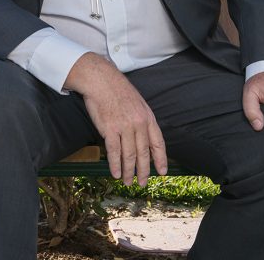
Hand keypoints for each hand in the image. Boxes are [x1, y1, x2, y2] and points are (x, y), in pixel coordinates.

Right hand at [63, 53, 167, 184]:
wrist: (101, 81)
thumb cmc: (118, 91)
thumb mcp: (138, 103)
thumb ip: (142, 120)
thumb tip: (144, 138)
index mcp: (148, 117)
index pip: (158, 143)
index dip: (160, 159)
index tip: (162, 172)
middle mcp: (138, 124)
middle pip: (143, 153)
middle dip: (143, 171)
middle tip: (143, 183)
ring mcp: (124, 127)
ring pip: (129, 155)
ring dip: (128, 171)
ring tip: (127, 181)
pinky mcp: (109, 129)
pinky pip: (114, 152)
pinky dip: (115, 165)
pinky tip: (115, 173)